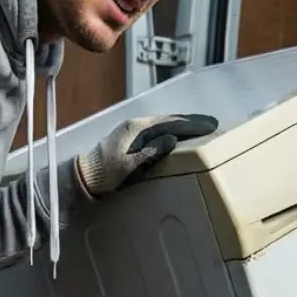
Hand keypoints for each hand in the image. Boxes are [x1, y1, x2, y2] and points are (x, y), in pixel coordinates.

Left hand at [75, 112, 217, 197]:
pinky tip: (179, 135)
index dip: (191, 124)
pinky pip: (157, 130)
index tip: (210, 125)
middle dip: (191, 121)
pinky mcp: (131, 138)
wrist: (84, 176)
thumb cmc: (104, 174)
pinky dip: (172, 130)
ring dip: (183, 125)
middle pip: (169, 119)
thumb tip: (171, 139)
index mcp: (136, 129)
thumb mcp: (128, 166)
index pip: (170, 122)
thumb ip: (150, 152)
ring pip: (164, 123)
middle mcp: (135, 125)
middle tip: (212, 123)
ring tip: (201, 127)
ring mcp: (132, 130)